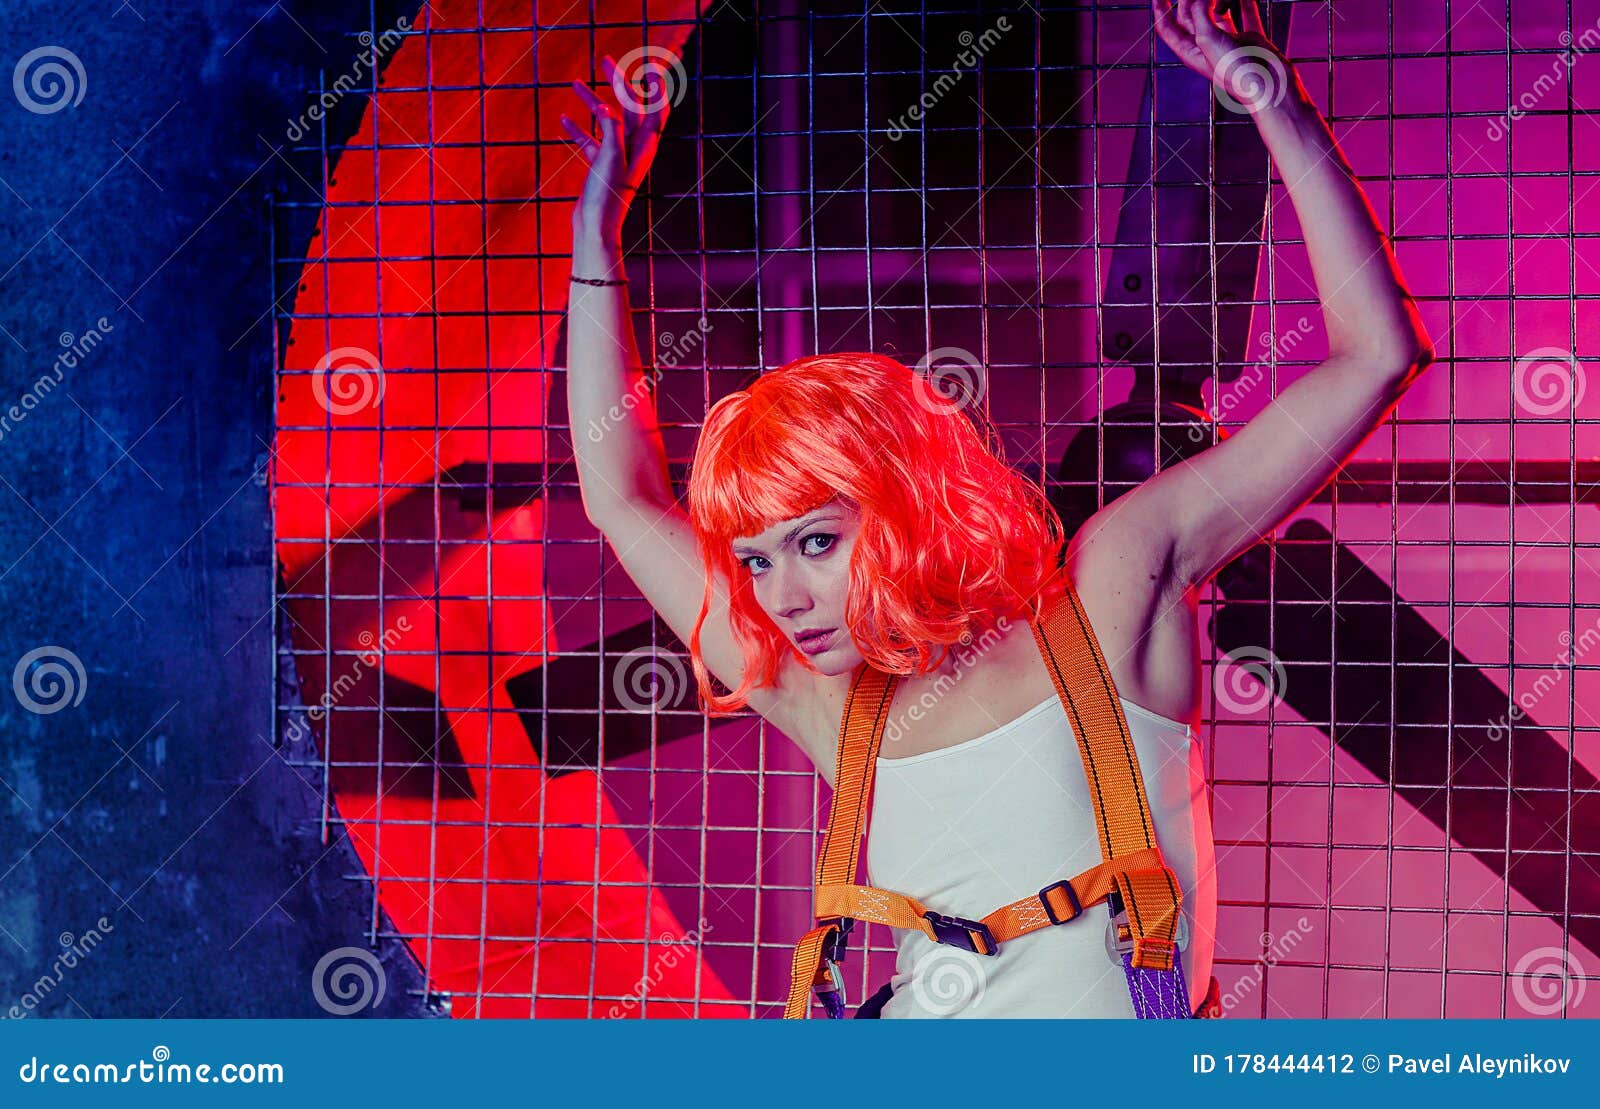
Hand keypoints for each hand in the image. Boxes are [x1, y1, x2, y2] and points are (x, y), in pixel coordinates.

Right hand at [559, 54, 672, 242]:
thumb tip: (604, 107)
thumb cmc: (606, 196)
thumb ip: (611, 129)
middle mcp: (634, 149)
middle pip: (630, 108)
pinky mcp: (601, 167)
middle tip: (604, 61)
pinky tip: (564, 120)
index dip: (654, 85)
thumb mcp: (610, 157)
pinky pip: (590, 142)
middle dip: (619, 83)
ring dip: (592, 102)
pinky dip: (579, 129)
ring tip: (574, 83)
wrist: (595, 228)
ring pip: (606, 122)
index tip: (647, 63)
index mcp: (643, 145)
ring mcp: (617, 157)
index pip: (655, 108)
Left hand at [1151, 0, 1295, 114]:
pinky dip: (1245, 1)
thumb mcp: (1209, 40)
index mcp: (1191, 52)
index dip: (1160, 9)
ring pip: (1219, 11)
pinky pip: (1246, 14)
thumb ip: (1201, 13)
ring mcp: (1229, 42)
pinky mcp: (1251, 39)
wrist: (1271, 87)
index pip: (1168, 28)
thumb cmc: (1237, 73)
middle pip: (1192, 14)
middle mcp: (1208, 46)